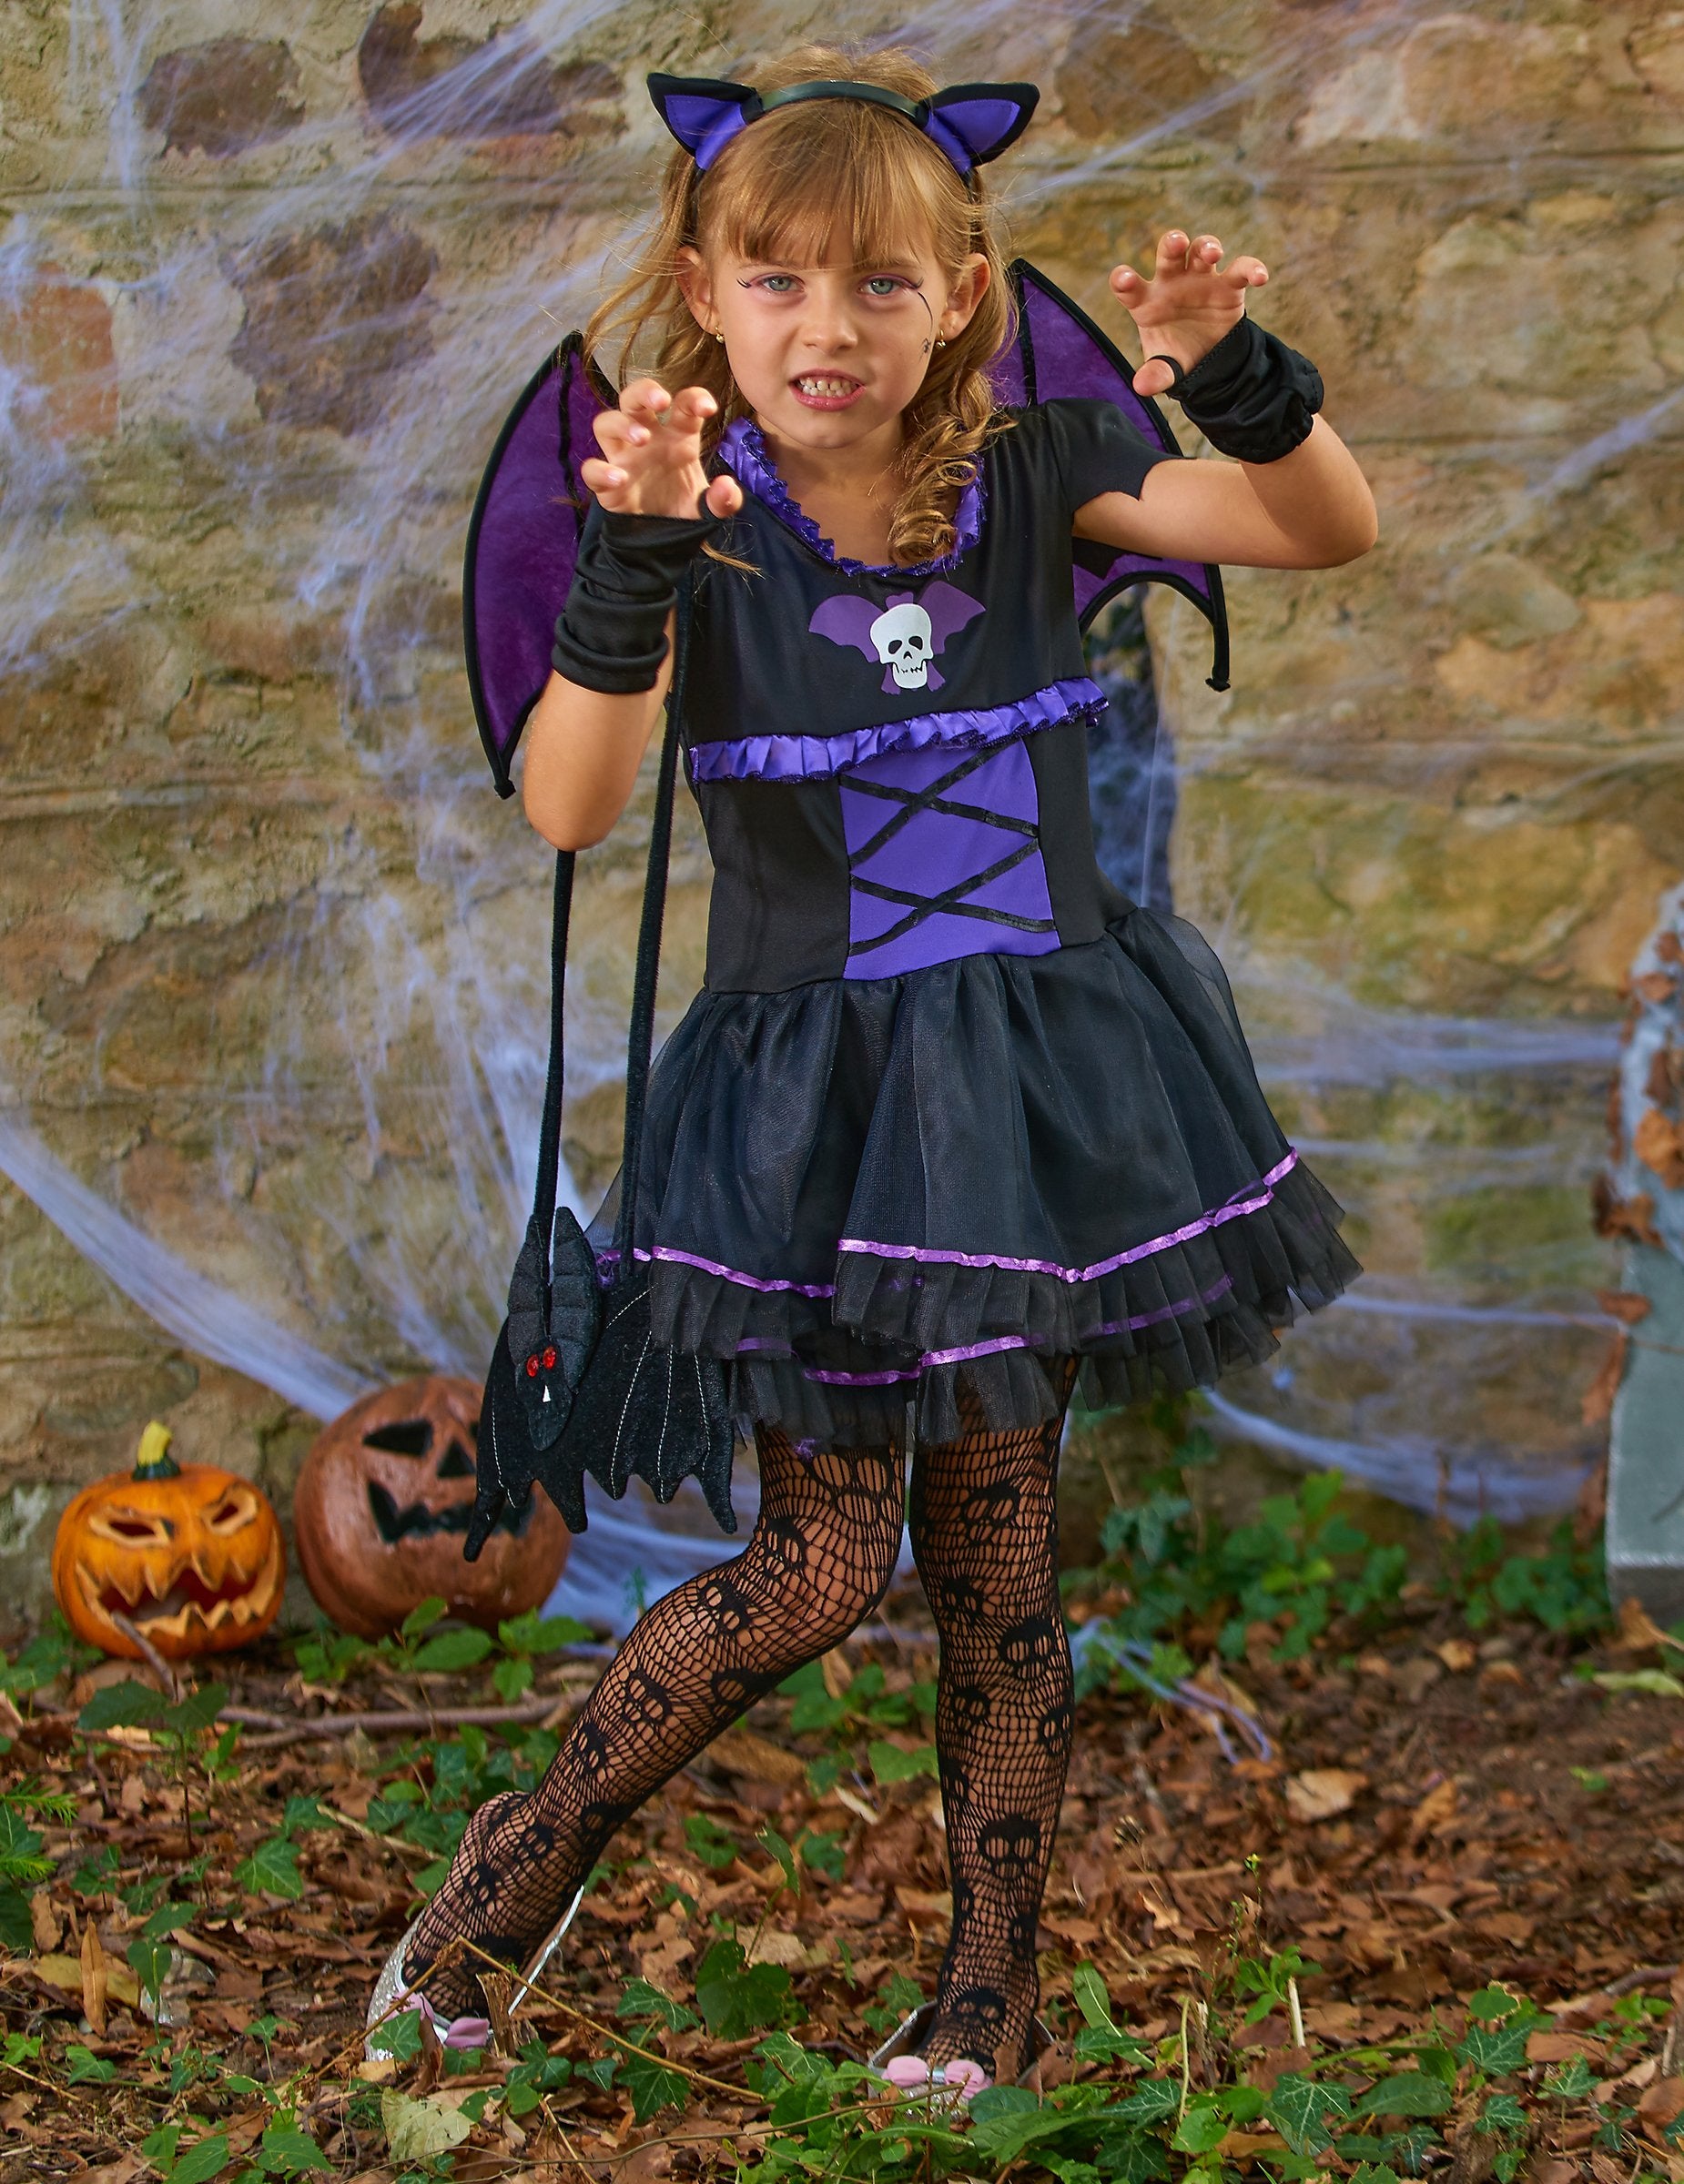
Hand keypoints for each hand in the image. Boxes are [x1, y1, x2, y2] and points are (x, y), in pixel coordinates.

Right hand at [578, 378, 743, 521]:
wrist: (662, 541)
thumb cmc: (683, 510)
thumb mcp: (710, 509)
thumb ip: (723, 501)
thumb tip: (726, 486)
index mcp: (678, 437)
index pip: (683, 404)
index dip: (694, 397)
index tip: (708, 407)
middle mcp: (648, 440)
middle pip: (634, 397)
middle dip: (645, 391)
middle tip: (662, 401)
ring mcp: (624, 458)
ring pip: (605, 422)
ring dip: (622, 424)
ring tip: (642, 439)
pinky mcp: (606, 484)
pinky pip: (591, 469)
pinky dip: (601, 471)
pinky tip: (621, 479)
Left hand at [1110, 231, 1268, 398]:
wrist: (1209, 358)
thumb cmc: (1177, 354)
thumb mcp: (1166, 368)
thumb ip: (1156, 374)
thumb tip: (1142, 387)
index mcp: (1147, 301)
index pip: (1130, 286)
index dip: (1124, 280)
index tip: (1124, 279)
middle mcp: (1172, 282)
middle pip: (1170, 253)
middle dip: (1173, 243)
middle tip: (1177, 242)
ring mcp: (1201, 279)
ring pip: (1202, 250)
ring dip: (1208, 246)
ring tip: (1213, 253)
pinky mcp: (1229, 285)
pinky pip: (1241, 269)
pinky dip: (1252, 268)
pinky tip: (1260, 277)